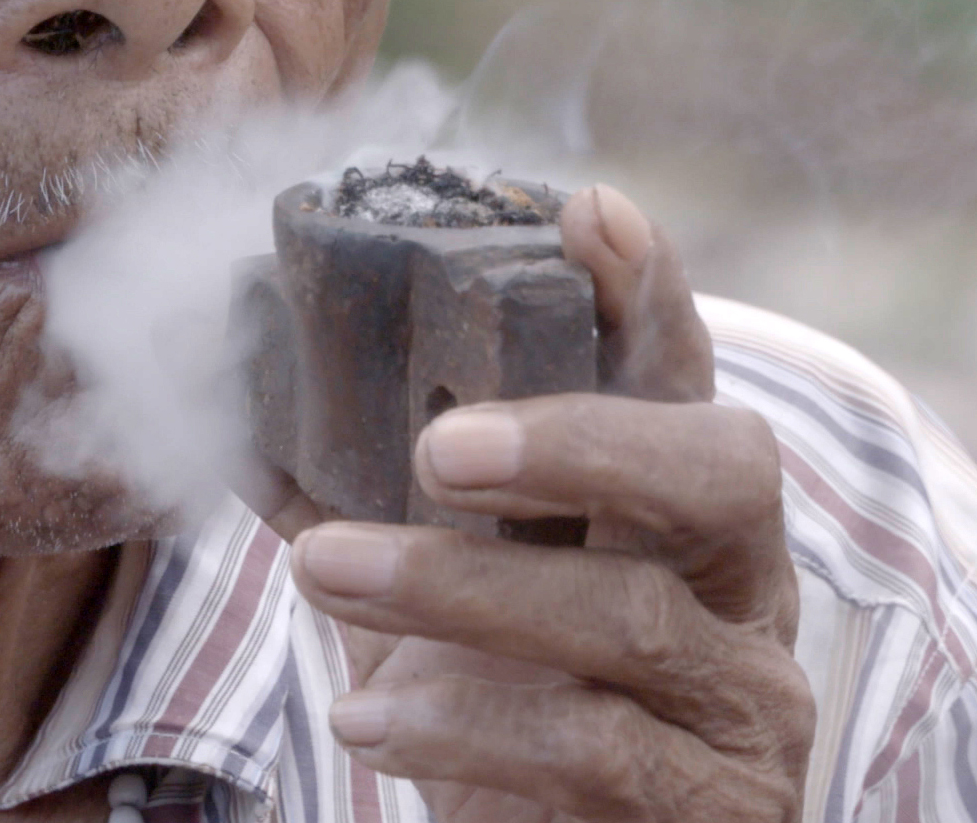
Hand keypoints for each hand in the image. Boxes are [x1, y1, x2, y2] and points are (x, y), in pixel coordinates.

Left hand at [257, 185, 814, 821]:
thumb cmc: (501, 710)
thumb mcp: (431, 600)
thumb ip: (360, 509)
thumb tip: (231, 414)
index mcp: (678, 507)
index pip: (684, 377)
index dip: (648, 295)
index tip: (587, 212)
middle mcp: (742, 584)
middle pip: (720, 471)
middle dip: (580, 440)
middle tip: (441, 445)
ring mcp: (745, 700)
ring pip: (630, 617)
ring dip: (458, 590)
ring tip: (324, 572)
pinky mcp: (717, 807)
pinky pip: (598, 751)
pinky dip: (468, 722)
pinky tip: (367, 716)